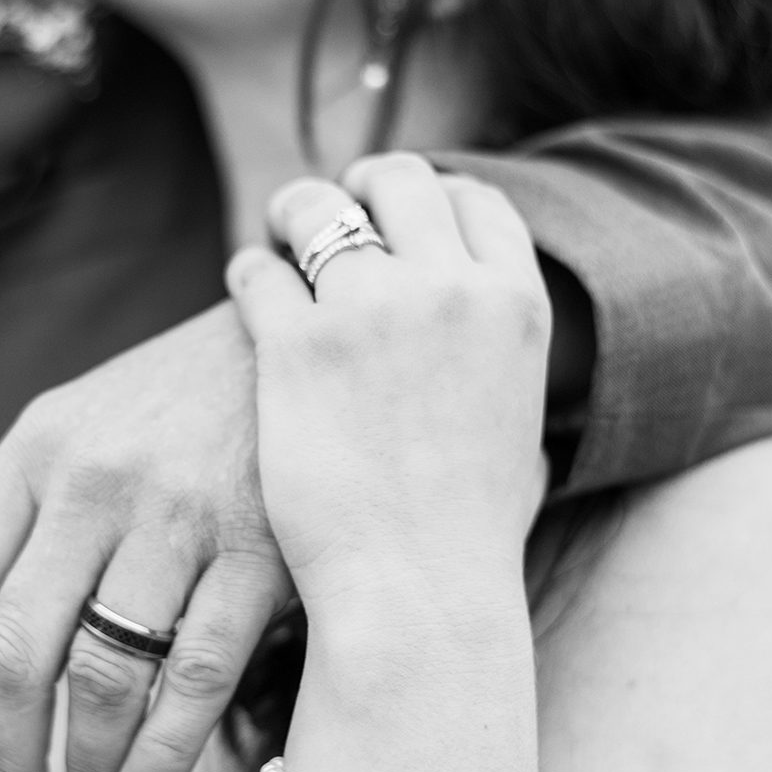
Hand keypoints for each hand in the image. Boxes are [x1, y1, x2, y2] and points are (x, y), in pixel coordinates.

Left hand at [0, 302, 290, 771]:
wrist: (312, 332)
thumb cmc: (185, 402)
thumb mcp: (84, 427)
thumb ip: (31, 522)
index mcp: (31, 454)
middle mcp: (90, 482)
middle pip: (14, 651)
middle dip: (7, 758)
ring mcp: (177, 514)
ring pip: (102, 676)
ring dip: (89, 769)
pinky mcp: (261, 546)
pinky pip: (194, 675)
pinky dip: (163, 755)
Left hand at [228, 158, 550, 637]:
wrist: (417, 592)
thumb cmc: (470, 537)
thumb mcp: (522, 434)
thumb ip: (506, 375)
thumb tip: (492, 365)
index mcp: (516, 306)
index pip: (474, 198)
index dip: (431, 197)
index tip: (398, 218)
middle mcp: (449, 291)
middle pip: (397, 179)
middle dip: (358, 188)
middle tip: (327, 218)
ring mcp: (370, 311)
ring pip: (316, 209)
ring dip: (293, 217)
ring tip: (279, 243)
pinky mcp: (296, 346)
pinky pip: (258, 270)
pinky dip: (250, 275)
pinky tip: (249, 295)